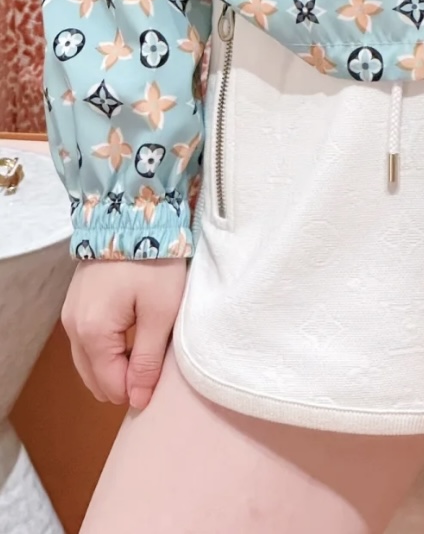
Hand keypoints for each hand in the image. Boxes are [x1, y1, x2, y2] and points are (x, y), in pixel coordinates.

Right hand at [61, 258, 186, 409]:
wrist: (133, 215)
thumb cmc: (154, 262)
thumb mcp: (160, 312)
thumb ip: (148, 359)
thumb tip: (138, 400)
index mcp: (93, 334)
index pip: (110, 386)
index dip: (137, 389)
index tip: (162, 375)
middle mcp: (73, 328)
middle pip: (95, 377)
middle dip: (123, 379)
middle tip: (154, 361)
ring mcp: (71, 314)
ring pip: (89, 360)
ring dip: (114, 364)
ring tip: (145, 347)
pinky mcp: (76, 302)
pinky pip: (87, 340)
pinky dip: (106, 347)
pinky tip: (131, 334)